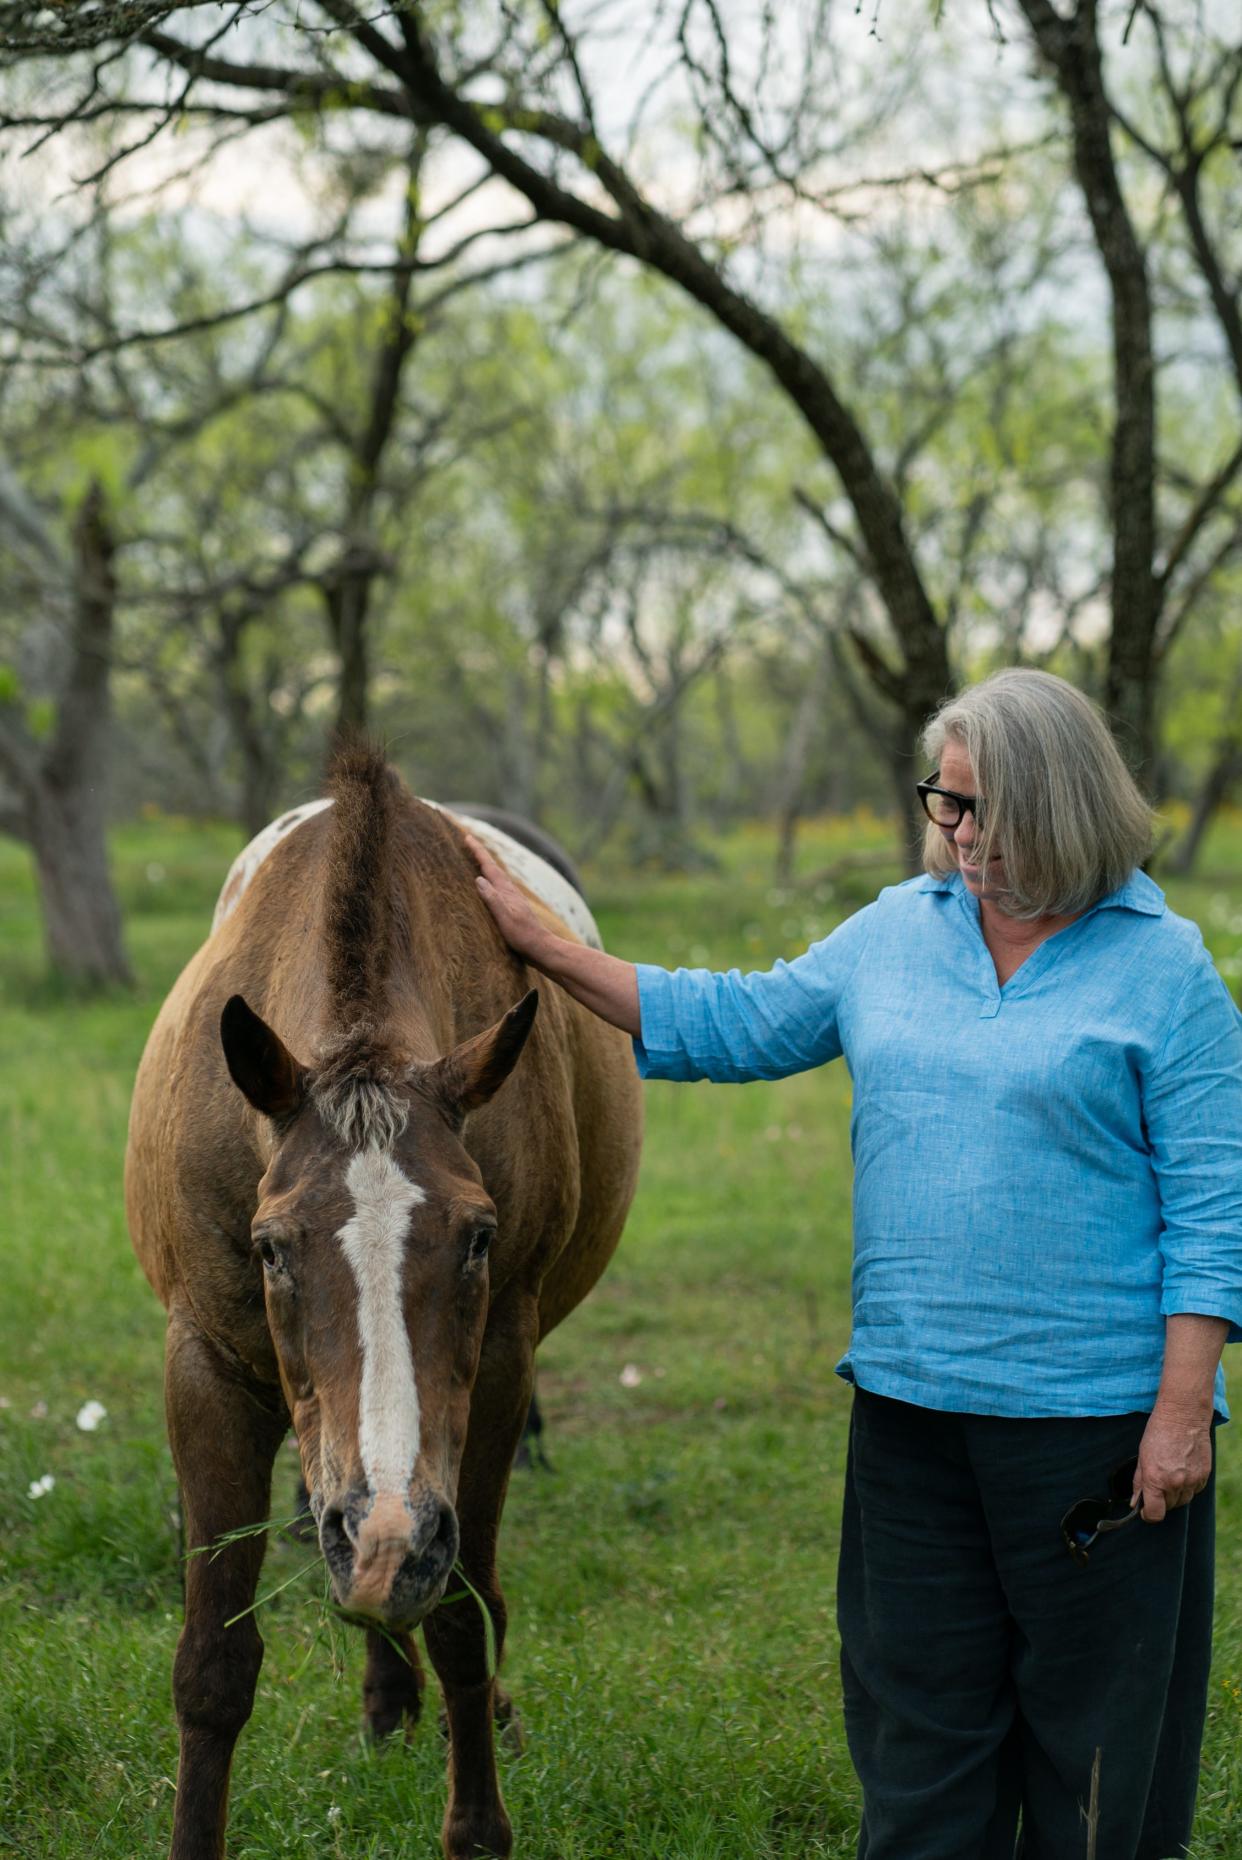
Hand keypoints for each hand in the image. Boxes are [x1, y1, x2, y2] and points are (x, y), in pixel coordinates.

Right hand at [463, 833, 555, 964]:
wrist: (540, 947)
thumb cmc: (522, 935)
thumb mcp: (505, 917)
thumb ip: (492, 899)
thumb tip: (478, 878)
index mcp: (506, 891)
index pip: (489, 867)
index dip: (478, 851)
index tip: (467, 837)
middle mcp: (509, 891)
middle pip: (492, 868)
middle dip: (480, 854)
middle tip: (468, 842)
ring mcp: (512, 899)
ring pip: (496, 877)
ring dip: (485, 867)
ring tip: (475, 860)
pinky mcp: (513, 907)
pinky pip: (497, 888)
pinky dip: (490, 881)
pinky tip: (489, 887)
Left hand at [1133, 1400, 1212, 1522]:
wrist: (1183, 1416)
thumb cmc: (1158, 1433)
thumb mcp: (1142, 1457)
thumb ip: (1139, 1482)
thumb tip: (1136, 1502)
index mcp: (1155, 1479)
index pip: (1154, 1513)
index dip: (1148, 1515)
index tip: (1145, 1511)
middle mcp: (1175, 1483)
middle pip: (1169, 1507)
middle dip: (1161, 1500)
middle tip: (1157, 1485)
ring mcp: (1192, 1480)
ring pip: (1183, 1500)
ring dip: (1175, 1495)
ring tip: (1170, 1476)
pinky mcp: (1204, 1475)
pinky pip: (1195, 1490)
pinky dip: (1188, 1486)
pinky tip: (1182, 1471)